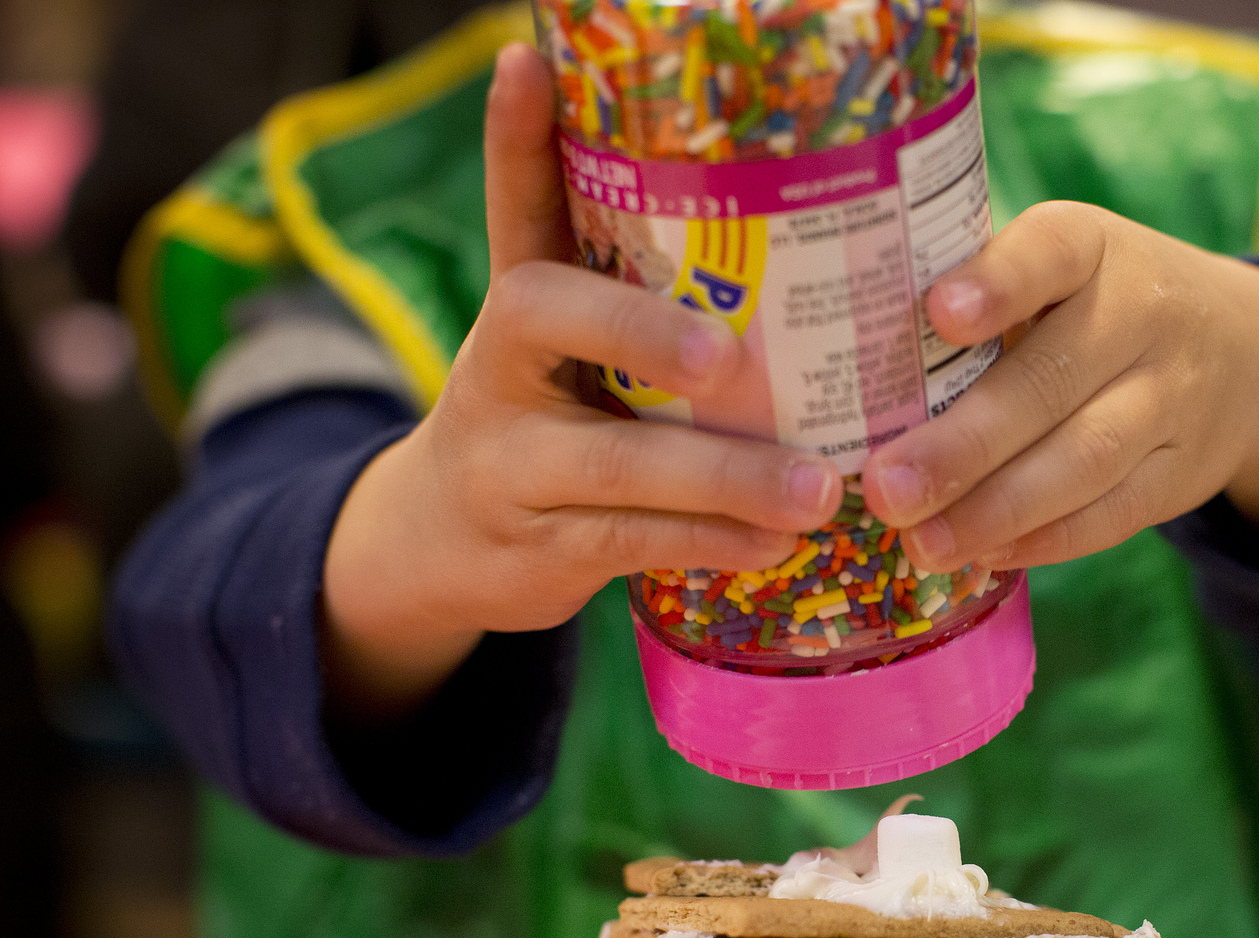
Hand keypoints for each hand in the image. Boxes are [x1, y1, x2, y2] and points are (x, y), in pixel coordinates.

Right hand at [320, 44, 841, 720]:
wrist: (440, 545)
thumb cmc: (544, 422)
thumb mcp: (563, 349)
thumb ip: (622, 284)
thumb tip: (724, 196)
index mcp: (518, 307)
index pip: (515, 210)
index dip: (516, 141)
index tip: (527, 67)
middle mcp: (497, 370)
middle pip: (549, 320)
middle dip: (643, 333)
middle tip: (729, 356)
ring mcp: (510, 465)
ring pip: (613, 464)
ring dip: (722, 477)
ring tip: (818, 488)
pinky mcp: (537, 548)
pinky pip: (630, 544)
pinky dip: (710, 543)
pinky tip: (776, 545)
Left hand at [860, 201, 1258, 572]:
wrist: (1247, 353)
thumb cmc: (1094, 305)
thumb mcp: (1056, 268)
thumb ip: (972, 291)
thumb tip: (835, 353)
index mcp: (1094, 247)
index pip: (1052, 250)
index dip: (999, 282)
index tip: (938, 313)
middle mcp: (1145, 313)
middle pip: (1054, 380)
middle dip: (965, 443)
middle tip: (885, 487)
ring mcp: (1174, 397)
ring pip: (1086, 458)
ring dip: (996, 509)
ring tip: (920, 542)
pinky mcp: (1185, 471)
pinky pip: (1114, 514)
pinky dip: (1045, 541)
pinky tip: (982, 555)